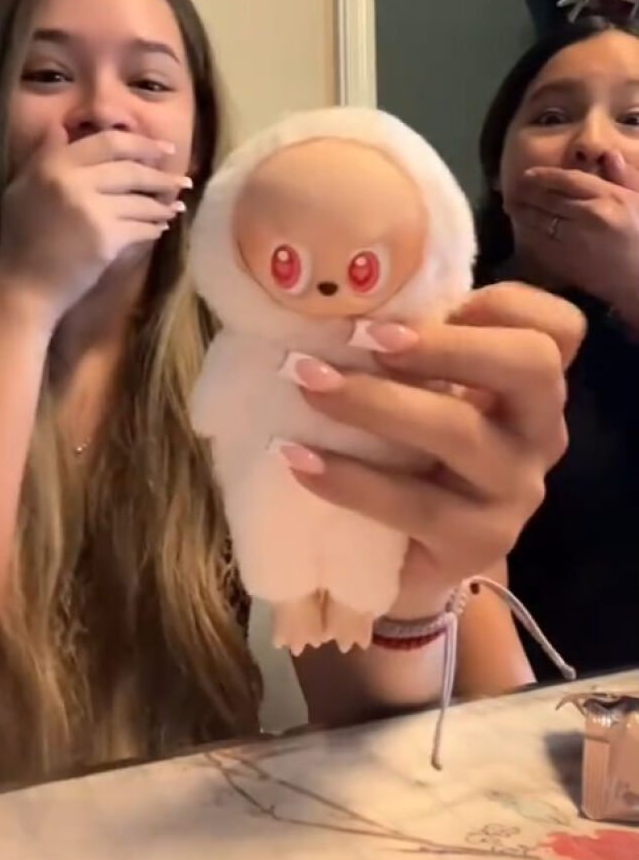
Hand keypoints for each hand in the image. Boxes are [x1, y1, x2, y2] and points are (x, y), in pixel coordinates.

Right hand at [0, 127, 188, 326]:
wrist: (25, 285)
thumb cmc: (22, 237)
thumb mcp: (24, 187)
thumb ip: (45, 156)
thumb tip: (62, 128)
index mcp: (54, 165)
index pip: (107, 142)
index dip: (141, 143)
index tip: (163, 148)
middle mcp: (74, 181)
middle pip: (130, 169)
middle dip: (160, 175)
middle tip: (182, 179)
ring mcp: (92, 210)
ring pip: (140, 200)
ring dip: (163, 204)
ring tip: (176, 207)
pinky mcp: (106, 238)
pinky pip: (141, 227)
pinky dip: (154, 228)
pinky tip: (161, 228)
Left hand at [282, 282, 584, 615]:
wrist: (407, 560)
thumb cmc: (410, 456)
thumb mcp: (424, 396)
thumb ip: (413, 351)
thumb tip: (342, 299)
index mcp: (530, 385)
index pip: (558, 328)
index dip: (506, 303)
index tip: (435, 302)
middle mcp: (538, 432)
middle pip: (531, 366)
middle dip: (445, 344)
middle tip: (364, 338)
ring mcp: (516, 490)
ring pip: (460, 432)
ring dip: (376, 402)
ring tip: (310, 385)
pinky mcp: (480, 543)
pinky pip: (413, 504)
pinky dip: (350, 477)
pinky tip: (300, 458)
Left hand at [516, 155, 638, 324]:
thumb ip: (625, 177)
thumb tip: (608, 154)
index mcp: (610, 198)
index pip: (568, 180)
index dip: (544, 175)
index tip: (529, 173)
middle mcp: (589, 216)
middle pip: (548, 199)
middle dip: (526, 193)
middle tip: (513, 189)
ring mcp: (575, 242)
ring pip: (540, 222)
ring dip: (522, 213)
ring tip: (512, 206)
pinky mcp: (568, 264)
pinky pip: (541, 245)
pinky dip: (530, 235)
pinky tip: (525, 230)